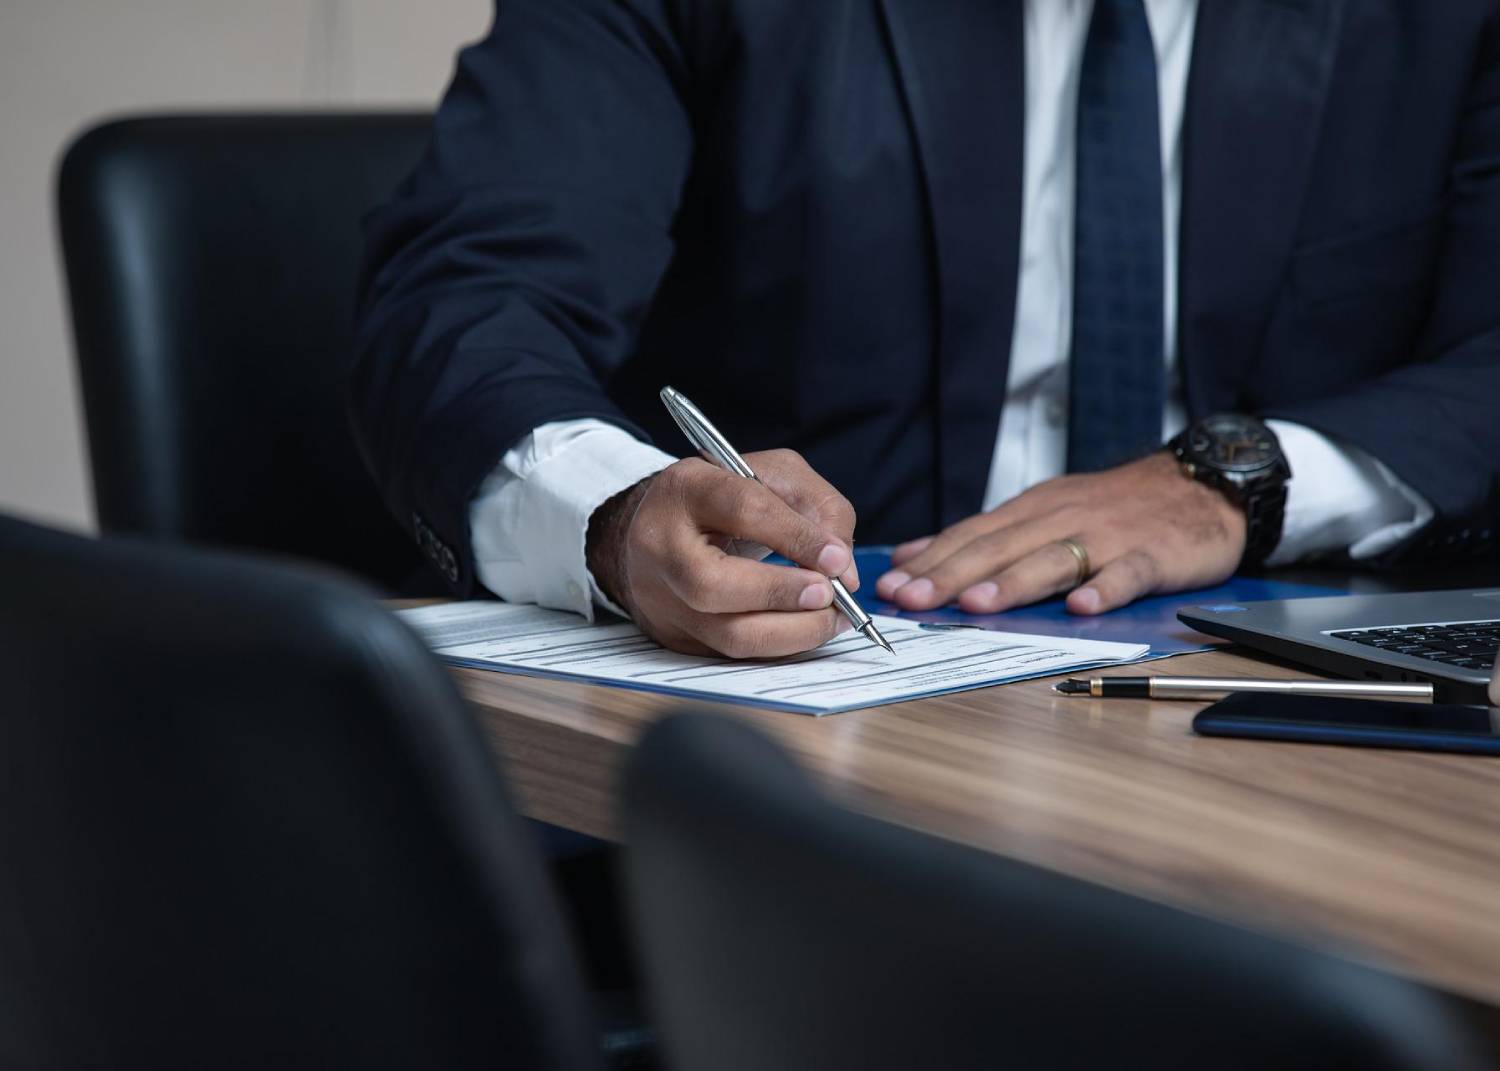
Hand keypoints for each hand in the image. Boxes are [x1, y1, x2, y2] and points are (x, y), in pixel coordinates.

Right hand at [586, 450, 859, 657]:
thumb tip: (844, 571)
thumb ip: (818, 508)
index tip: (838, 559)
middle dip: (782, 594)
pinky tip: (806, 630)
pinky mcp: (675, 635)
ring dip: (791, 633)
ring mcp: (662, 598)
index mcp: (686, 490)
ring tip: (831, 619)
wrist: (660, 528)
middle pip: (712, 584)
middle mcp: (661, 546)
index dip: (795, 537)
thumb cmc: (726, 499)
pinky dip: (780, 647)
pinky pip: (733, 654)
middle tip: (828, 595)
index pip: (742, 510)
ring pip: (726, 634)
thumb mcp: (774, 476)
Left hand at [875, 452, 1245, 614]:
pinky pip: (1127, 572)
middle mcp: (1061, 519)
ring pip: (1053, 558)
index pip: (971, 535)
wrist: (1200, 484)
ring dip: (1014, 582)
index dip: (931, 561)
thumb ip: (982, 536)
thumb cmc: (1114, 507)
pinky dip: (1106, 588)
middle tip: (914, 599)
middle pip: (1000, 548)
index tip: (892, 586)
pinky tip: (1083, 607)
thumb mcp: (1042, 510)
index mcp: (1032, 511)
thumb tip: (914, 556)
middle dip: (952, 574)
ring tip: (978, 603)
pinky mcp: (1152, 553)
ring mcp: (1107, 536)